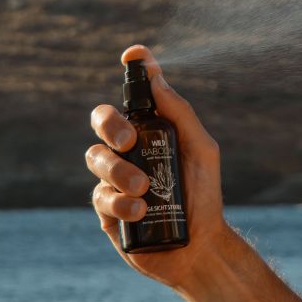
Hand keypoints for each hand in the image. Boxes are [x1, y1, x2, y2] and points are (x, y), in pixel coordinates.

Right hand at [85, 44, 235, 290]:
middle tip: (129, 141)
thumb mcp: (202, 150)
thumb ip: (180, 114)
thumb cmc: (205, 195)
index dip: (134, 71)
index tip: (133, 55)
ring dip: (120, 172)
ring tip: (145, 190)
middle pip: (101, 120)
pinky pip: (99, 196)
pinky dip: (119, 202)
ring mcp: (115, 178)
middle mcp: (129, 150)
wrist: (200, 247)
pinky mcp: (106, 210)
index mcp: (152, 130)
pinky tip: (141, 212)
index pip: (135, 95)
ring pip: (96, 158)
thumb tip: (158, 78)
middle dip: (110, 125)